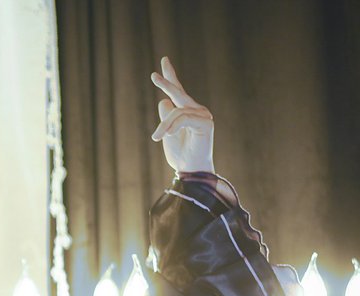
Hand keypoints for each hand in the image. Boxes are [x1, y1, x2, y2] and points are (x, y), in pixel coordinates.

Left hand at [150, 57, 214, 174]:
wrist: (190, 170)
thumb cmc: (180, 155)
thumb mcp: (167, 134)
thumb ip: (166, 117)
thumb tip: (163, 101)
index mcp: (187, 112)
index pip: (178, 91)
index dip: (170, 77)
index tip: (164, 61)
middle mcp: (197, 110)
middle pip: (179, 93)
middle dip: (166, 83)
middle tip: (154, 75)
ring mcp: (203, 115)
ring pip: (176, 111)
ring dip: (164, 125)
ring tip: (157, 137)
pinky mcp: (206, 122)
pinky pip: (183, 118)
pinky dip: (173, 126)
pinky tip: (169, 135)